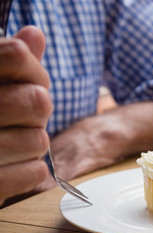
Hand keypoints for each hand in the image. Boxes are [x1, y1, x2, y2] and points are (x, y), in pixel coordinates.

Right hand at [0, 26, 52, 205]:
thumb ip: (11, 63)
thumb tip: (35, 36)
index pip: (17, 56)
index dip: (34, 72)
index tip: (26, 83)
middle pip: (38, 101)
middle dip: (37, 113)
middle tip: (17, 119)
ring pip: (40, 141)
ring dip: (31, 144)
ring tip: (9, 145)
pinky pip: (36, 172)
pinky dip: (28, 172)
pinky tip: (8, 167)